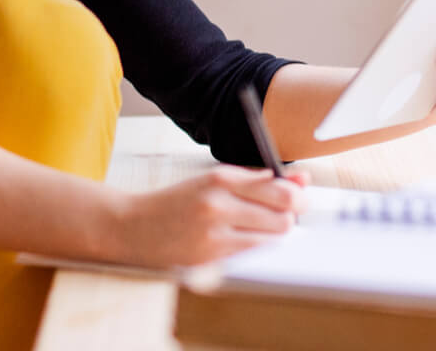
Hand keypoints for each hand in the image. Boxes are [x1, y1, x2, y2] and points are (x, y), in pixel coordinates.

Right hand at [112, 166, 309, 267]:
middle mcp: (218, 204)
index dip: (298, 196)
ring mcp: (214, 233)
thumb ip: (257, 179)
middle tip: (283, 215)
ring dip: (274, 234)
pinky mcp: (210, 257)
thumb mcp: (214, 180)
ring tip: (258, 227)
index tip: (299, 198)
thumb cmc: (179, 201)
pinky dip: (256, 248)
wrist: (134, 227)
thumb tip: (301, 180)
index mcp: (220, 178)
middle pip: (282, 216)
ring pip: (271, 239)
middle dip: (290, 217)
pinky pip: (252, 254)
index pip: (279, 189)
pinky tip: (243, 240)